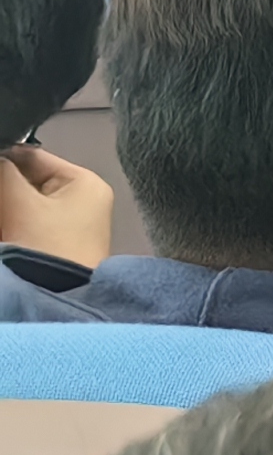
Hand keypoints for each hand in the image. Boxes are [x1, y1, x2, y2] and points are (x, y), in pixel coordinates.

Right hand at [0, 143, 115, 269]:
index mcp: (83, 183)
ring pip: (19, 206)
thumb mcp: (20, 204)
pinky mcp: (51, 247)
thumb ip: (4, 174)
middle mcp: (78, 200)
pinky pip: (21, 225)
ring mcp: (65, 226)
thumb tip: (1, 155)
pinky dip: (9, 224)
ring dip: (6, 209)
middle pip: (22, 182)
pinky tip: (7, 230)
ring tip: (8, 224)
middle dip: (4, 191)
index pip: (31, 156)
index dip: (2, 158)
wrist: (61, 299)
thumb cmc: (50, 249)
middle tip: (4, 209)